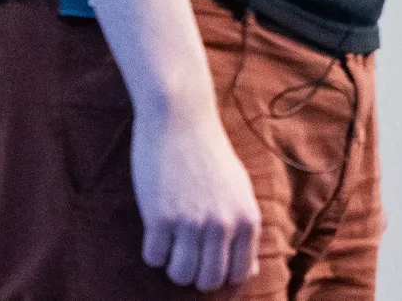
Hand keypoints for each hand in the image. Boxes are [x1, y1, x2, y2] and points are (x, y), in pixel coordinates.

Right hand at [133, 99, 259, 290]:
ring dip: (173, 264)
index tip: (210, 274)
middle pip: (208, 281)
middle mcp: (224, 223)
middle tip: (187, 254)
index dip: (224, 281)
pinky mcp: (160, 217)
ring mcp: (191, 221)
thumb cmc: (209, 156)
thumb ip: (244, 231)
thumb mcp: (238, 190)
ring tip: (172, 241)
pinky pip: (154, 258)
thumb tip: (249, 273)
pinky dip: (153, 249)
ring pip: (180, 275)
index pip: (240, 273)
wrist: (180, 119)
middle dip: (195, 275)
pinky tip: (156, 227)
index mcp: (247, 217)